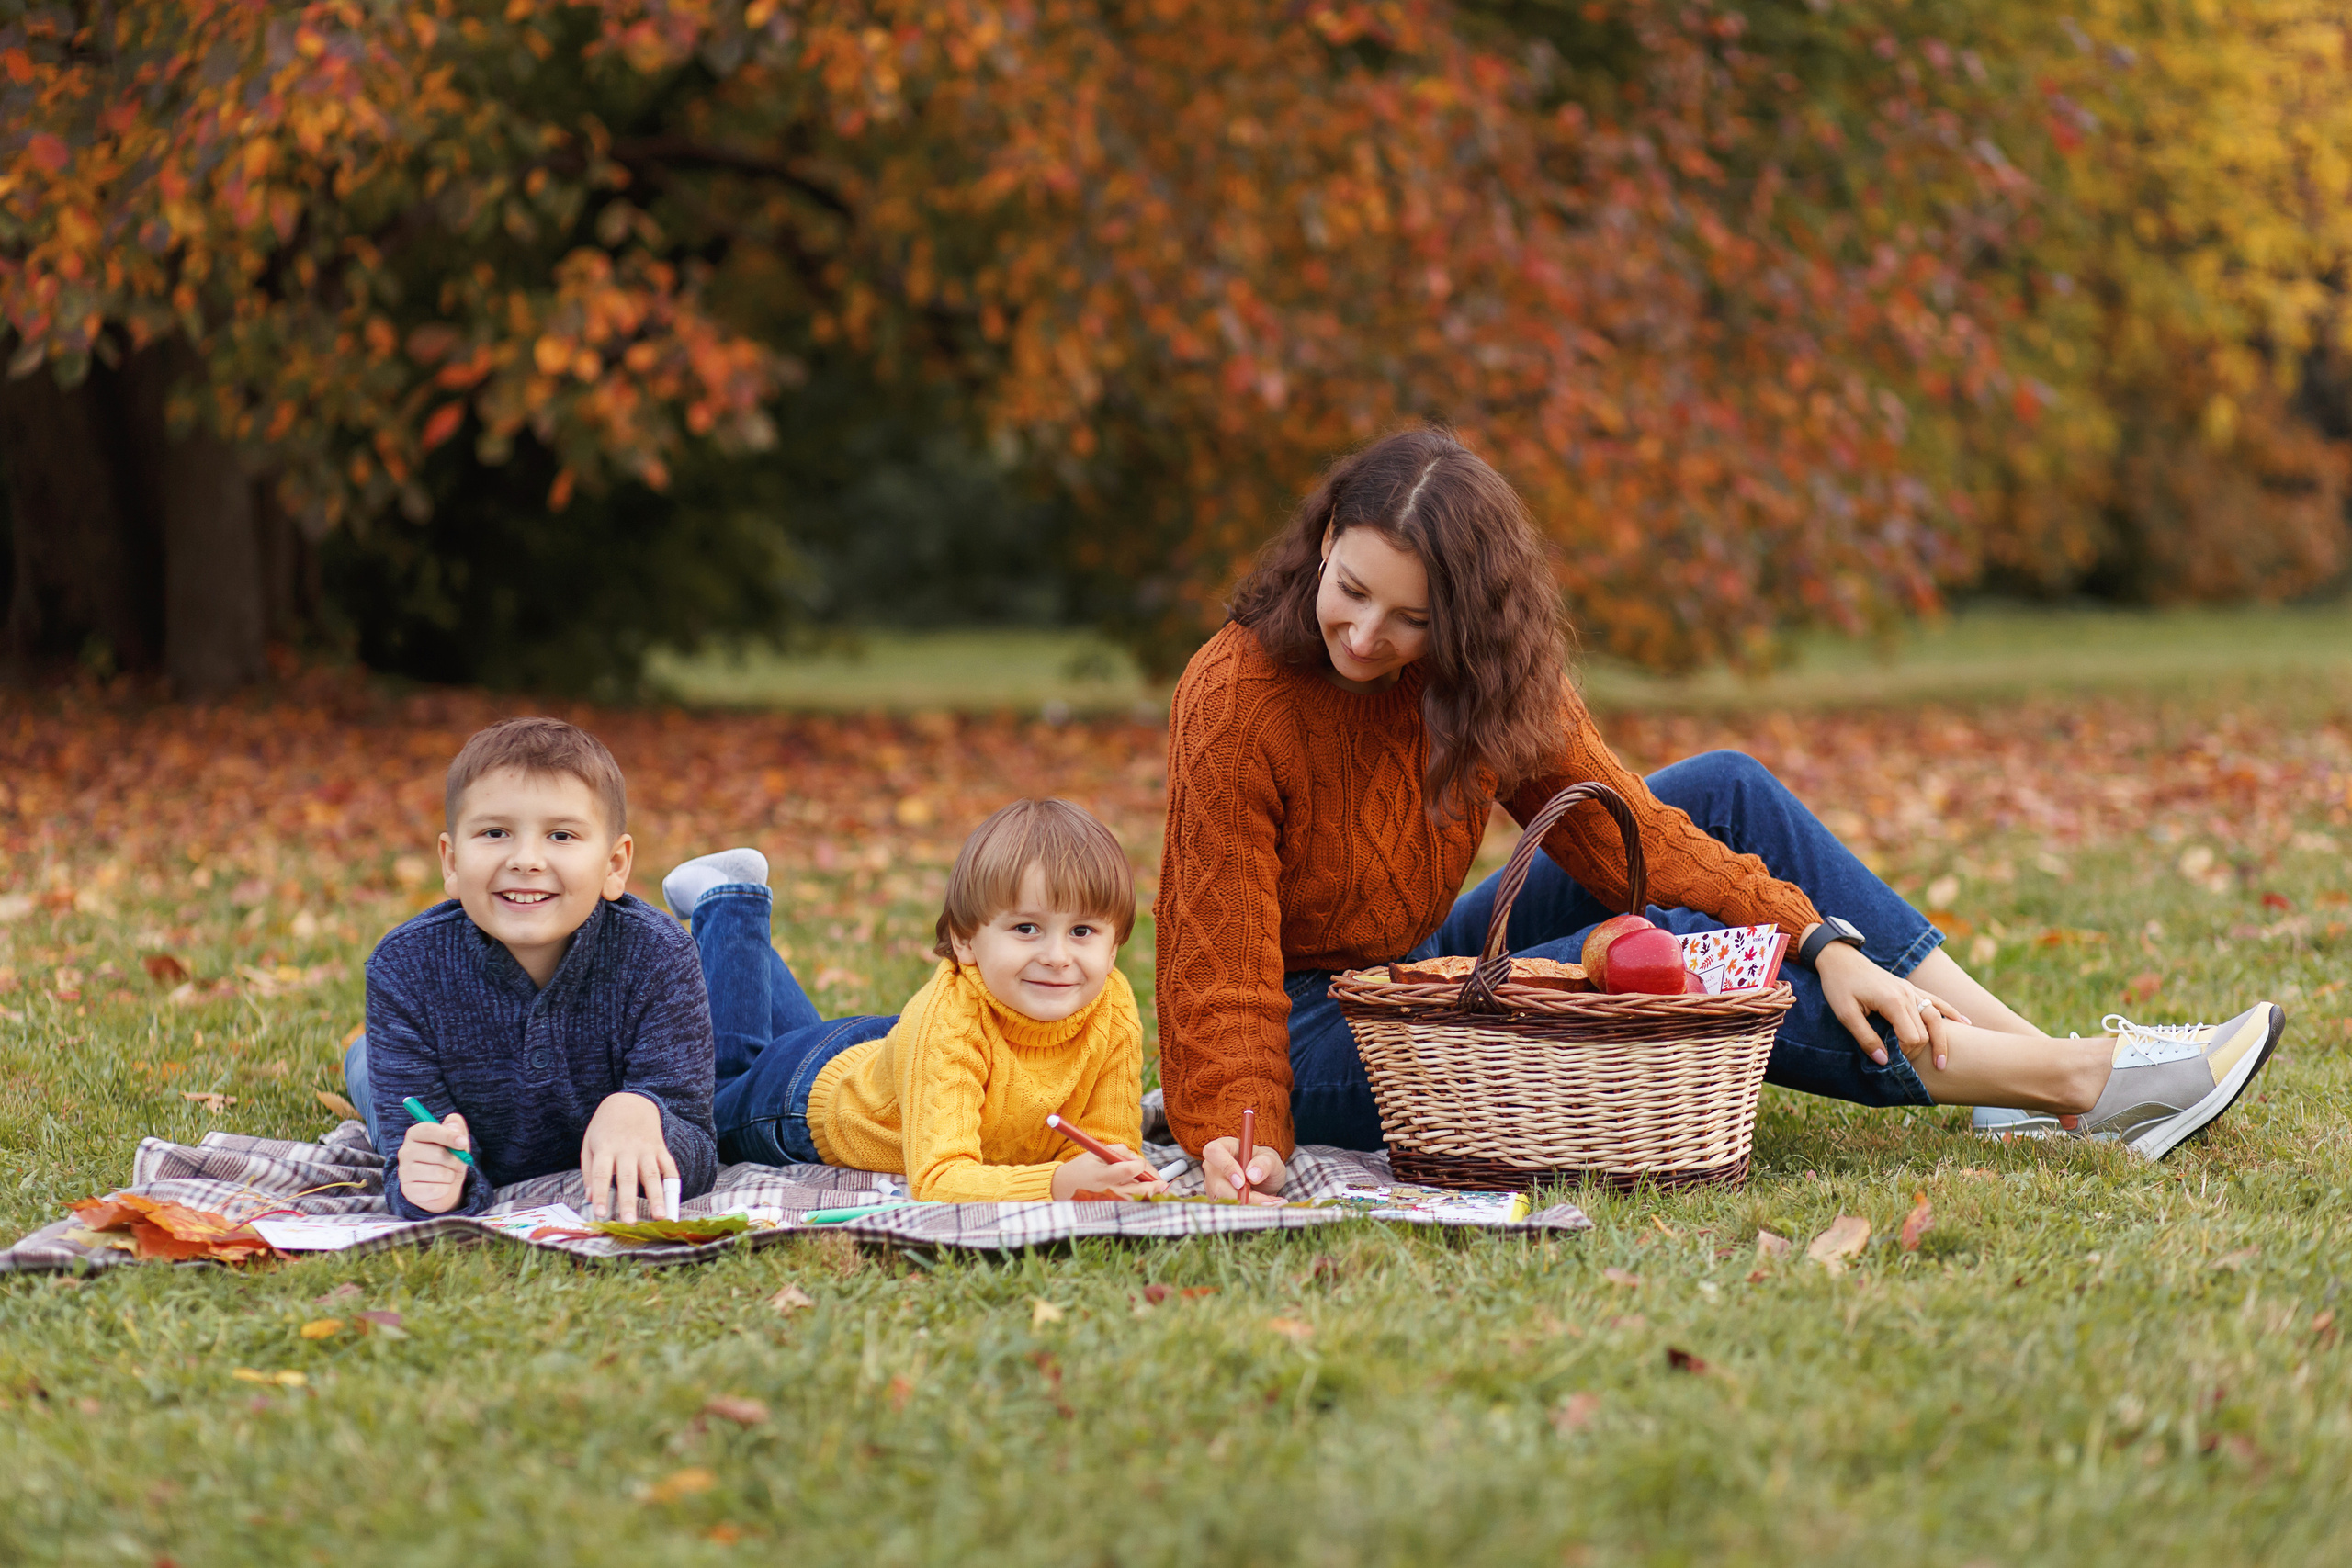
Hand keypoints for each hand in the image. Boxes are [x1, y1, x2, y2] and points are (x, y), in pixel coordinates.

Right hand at [397, 1114, 472, 1214]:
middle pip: (437, 1153)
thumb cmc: (449, 1160)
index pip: (429, 1130)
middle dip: (456, 1160)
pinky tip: (440, 1187)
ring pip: (439, 1173)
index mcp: (415, 1134)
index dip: (448, 1135)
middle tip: (458, 1164)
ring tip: (448, 1175)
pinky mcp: (408, 1190)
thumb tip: (454, 1123)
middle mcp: (405, 1151)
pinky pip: (436, 1189)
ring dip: (451, 1176)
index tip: (463, 1142)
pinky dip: (445, 1189)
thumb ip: (457, 1128)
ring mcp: (404, 1171)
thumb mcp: (457, 1143)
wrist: (442, 1188)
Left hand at [580, 1092, 678, 1221]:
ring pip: (652, 1175)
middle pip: (628, 1178)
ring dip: (657, 1197)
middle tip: (630, 1222)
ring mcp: (646, 1148)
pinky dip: (673, 1183)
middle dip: (629, 1201)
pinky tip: (674, 1200)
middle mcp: (627, 1149)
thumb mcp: (590, 1144)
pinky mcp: (661, 1148)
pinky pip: (669, 1167)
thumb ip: (589, 1171)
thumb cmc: (605, 1127)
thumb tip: (589, 1198)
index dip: (601, 1193)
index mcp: (606, 1147)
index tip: (600, 1214)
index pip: (602, 1173)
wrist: (631, 1101)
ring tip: (661, 1216)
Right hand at [1050, 1143, 1165, 1200]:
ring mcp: (1110, 1203)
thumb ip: (1118, 1150)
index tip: (1140, 1163)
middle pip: (1138, 1190)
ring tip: (1158, 1188)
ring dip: (1149, 1194)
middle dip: (1153, 1186)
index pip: (1129, 1170)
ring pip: (1137, 1200)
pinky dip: (1140, 1200)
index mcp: (1103, 1175)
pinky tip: (1147, 1194)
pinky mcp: (1112, 1210)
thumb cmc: (1082, 1168)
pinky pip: (1131, 1205)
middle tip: (1162, 1184)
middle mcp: (1108, 1191)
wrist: (1064, 1188)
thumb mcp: (1096, 1152)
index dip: (1139, 1166)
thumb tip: (1137, 1157)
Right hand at [1201, 1136, 1287, 1203]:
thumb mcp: (1272, 1160)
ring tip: (1269, 1202)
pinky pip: (1228, 1209)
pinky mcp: (1216, 1200)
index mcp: (1224, 1147)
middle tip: (1267, 1201)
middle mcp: (1213, 1166)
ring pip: (1223, 1200)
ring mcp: (1212, 1184)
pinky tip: (1261, 1206)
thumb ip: (1264, 1163)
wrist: (1266, 1182)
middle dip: (1242, 1197)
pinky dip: (1247, 1210)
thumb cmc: (1266, 1164)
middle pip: (1217, 1185)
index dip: (1226, 1166)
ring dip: (1249, 1205)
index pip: (1214, 1152)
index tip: (1242, 1182)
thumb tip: (1251, 1174)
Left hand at [1815, 942, 1970, 1071]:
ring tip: (1943, 1062)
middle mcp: (1908, 995)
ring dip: (1941, 1040)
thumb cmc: (1839, 986)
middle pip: (1927, 1030)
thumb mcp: (1845, 1015)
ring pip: (1936, 1018)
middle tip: (1909, 1064)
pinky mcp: (1910, 988)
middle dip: (1921, 1051)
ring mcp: (1911, 990)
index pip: (1912, 1037)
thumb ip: (1865, 1038)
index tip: (1892, 1059)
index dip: (1906, 1053)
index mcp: (1893, 1002)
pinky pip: (1937, 1001)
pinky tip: (1966, 1023)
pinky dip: (1952, 1013)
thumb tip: (1884, 1061)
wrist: (1841, 960)